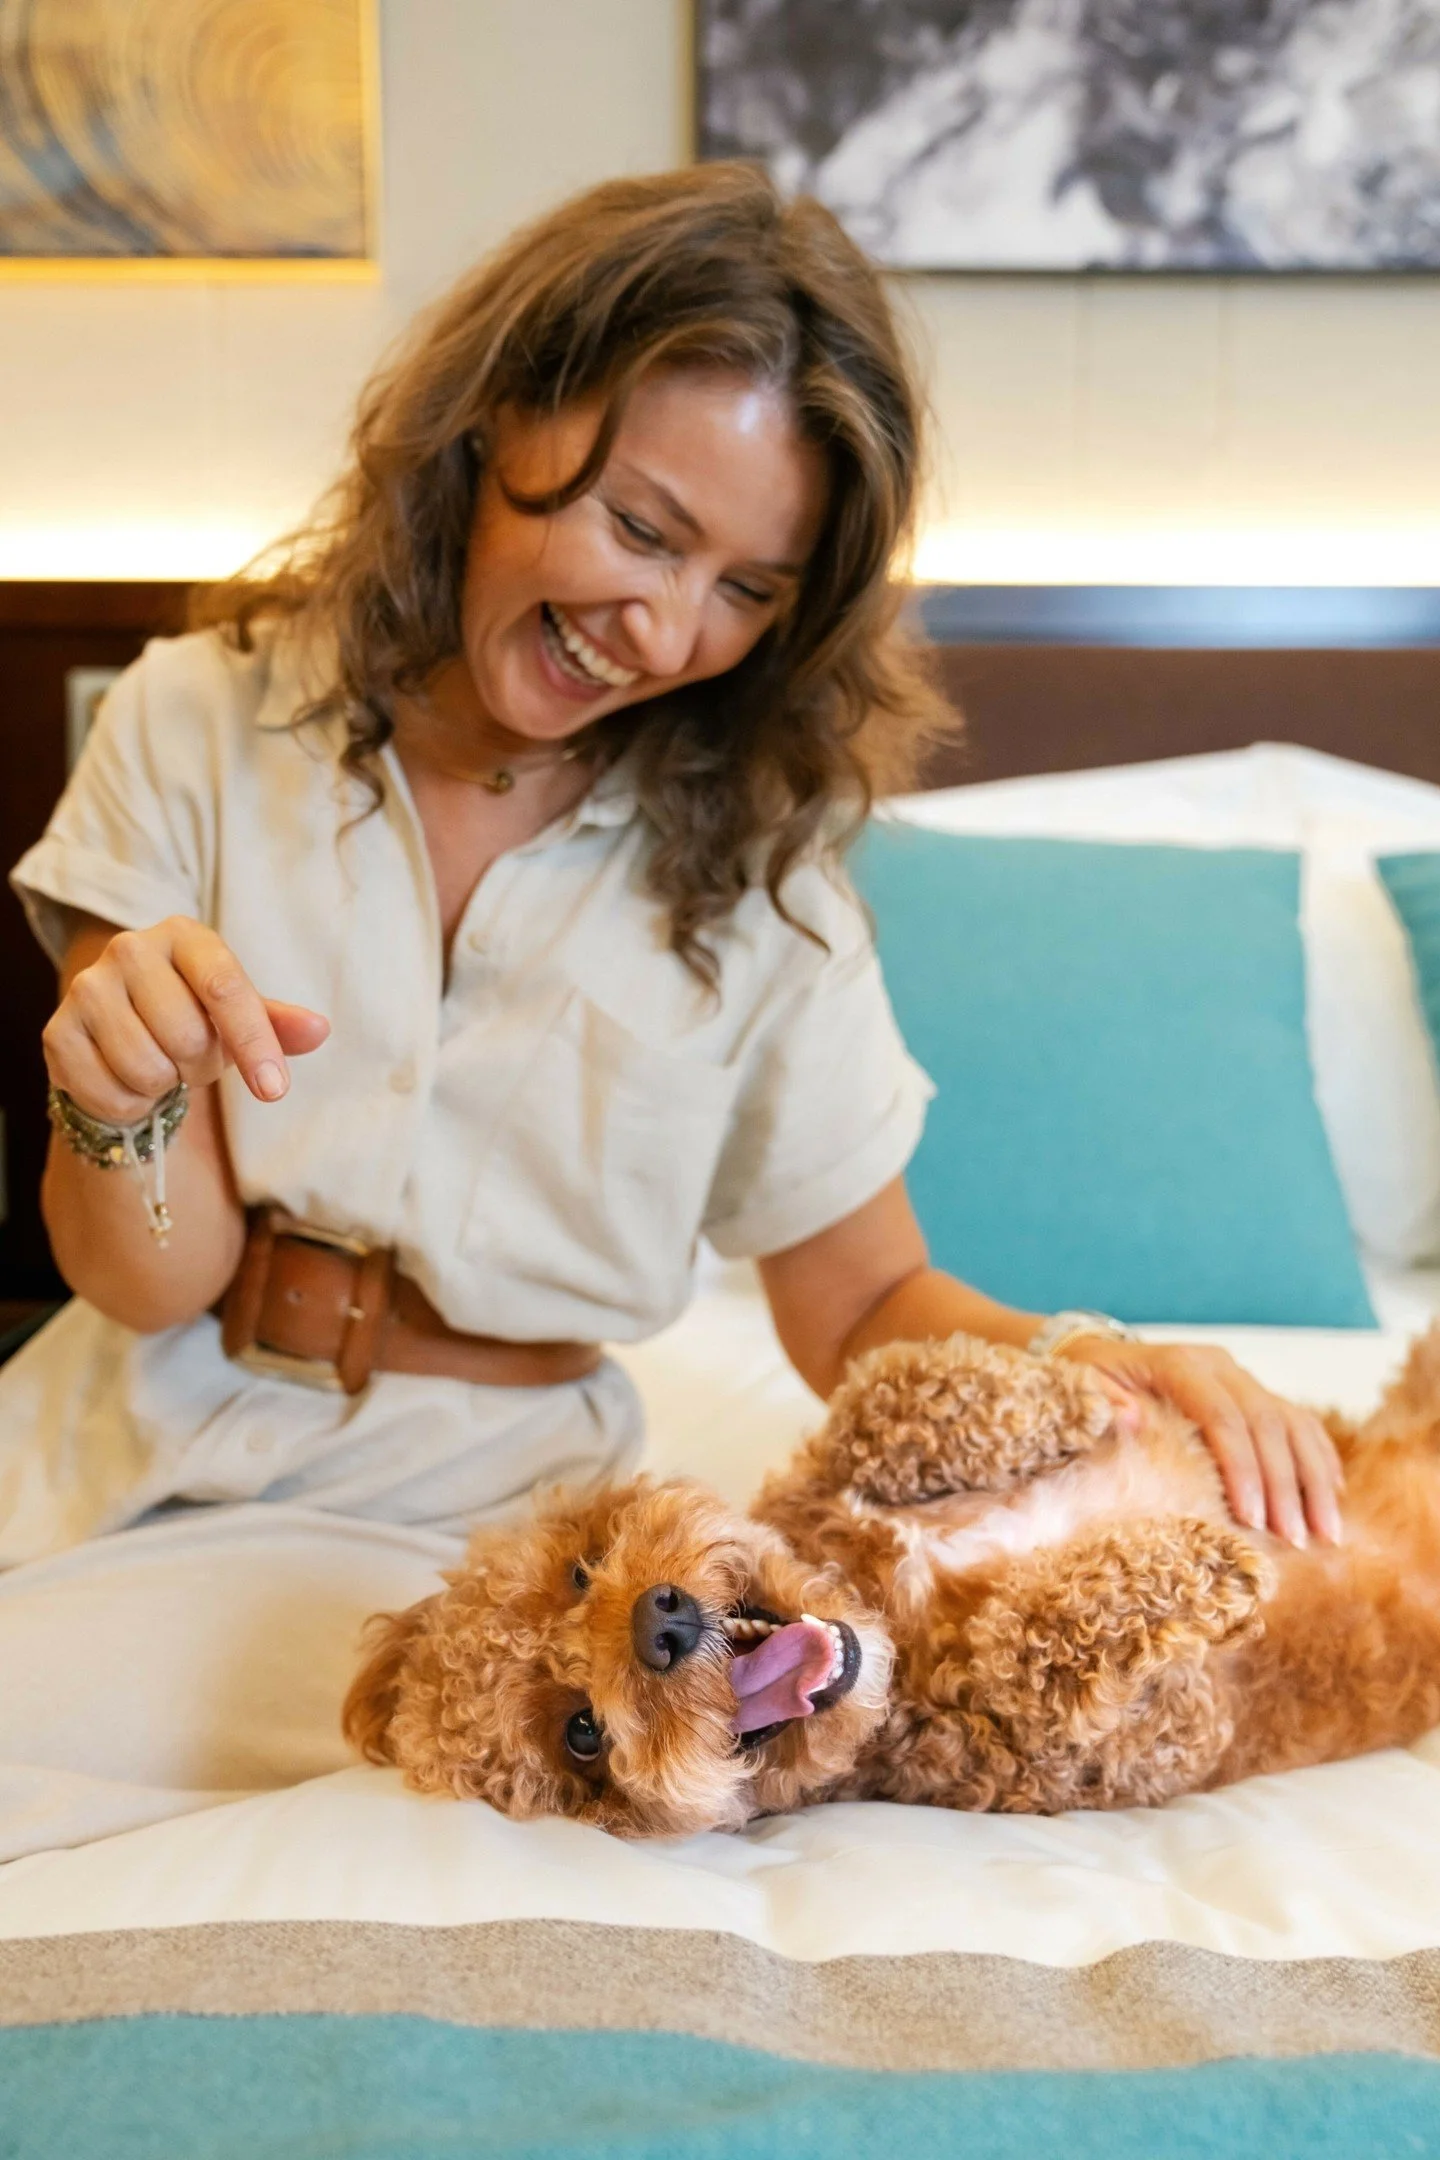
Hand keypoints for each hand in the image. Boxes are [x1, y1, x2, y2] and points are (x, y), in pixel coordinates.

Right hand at [43, 916, 329, 1122]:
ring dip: (164, 1086)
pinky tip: (127, 1081)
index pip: (225, 988)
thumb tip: (319, 1030)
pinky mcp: (57, 1032)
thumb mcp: (239, 1015)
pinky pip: (112, 1095)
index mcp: (185, 935)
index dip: (253, 1043)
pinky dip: (131, 1105)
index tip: (275, 1090)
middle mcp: (130, 948)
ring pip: (148, 1069)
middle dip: (200, 1064)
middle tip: (189, 1055)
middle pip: (187, 1036)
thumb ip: (278, 1023)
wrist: (118, 1035)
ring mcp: (87, 988)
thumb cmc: (192, 1017)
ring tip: (159, 1064)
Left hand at [1060, 1336, 1343, 1548]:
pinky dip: (1318, 1459)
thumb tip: (1131, 1417)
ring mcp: (1240, 1377)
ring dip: (1313, 1478)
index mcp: (1176, 1364)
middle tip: (1294, 1539)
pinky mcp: (1253, 1392)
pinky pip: (1299, 1422)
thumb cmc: (1084, 1384)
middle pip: (1265, 1422)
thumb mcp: (1079, 1391)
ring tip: (1325, 1532)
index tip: (1253, 1519)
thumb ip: (1101, 1404)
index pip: (1220, 1414)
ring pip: (1292, 1422)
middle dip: (1284, 1484)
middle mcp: (1217, 1365)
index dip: (1242, 1466)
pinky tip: (1332, 1497)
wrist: (1095, 1356)